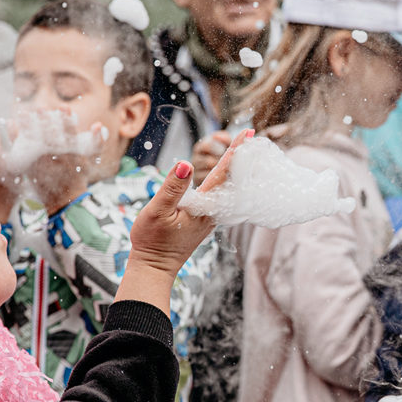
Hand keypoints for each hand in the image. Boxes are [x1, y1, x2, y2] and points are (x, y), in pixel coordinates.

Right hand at [128, 128, 251, 278]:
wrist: (154, 268)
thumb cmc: (152, 240)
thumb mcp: (158, 210)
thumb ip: (173, 187)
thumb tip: (186, 163)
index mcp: (204, 206)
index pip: (223, 173)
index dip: (234, 152)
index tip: (247, 134)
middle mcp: (212, 211)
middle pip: (229, 180)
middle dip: (238, 157)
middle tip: (249, 136)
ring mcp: (210, 218)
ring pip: (225, 190)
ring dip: (232, 170)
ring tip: (241, 151)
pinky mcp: (203, 222)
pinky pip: (218, 198)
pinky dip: (223, 183)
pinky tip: (224, 177)